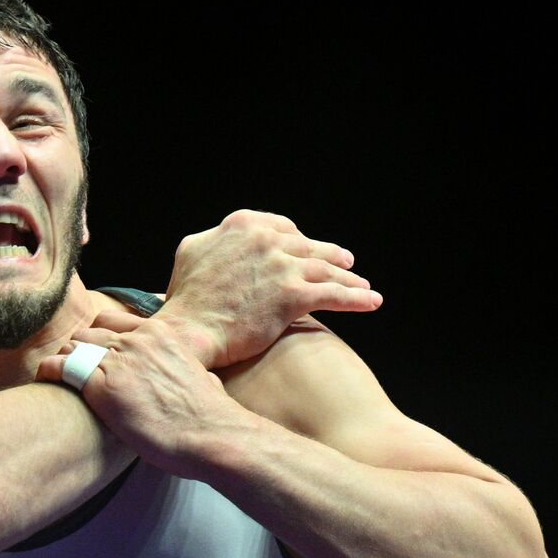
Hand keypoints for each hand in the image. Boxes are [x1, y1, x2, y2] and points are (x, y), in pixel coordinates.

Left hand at [36, 313, 248, 476]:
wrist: (208, 433)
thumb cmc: (210, 415)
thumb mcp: (205, 377)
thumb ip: (191, 371)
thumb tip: (205, 382)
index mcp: (158, 333)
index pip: (110, 321)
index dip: (98, 338)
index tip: (94, 354)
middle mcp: (134, 340)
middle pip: (88, 334)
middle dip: (79, 351)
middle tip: (74, 372)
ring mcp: (115, 361)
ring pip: (72, 348)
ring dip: (65, 362)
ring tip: (60, 379)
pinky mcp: (99, 386)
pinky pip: (60, 367)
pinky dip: (49, 370)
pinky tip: (45, 379)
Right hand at [157, 209, 379, 368]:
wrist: (188, 331)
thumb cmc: (186, 299)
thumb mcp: (191, 254)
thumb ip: (214, 241)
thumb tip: (221, 241)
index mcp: (242, 226)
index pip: (281, 227)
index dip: (297, 239)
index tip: (304, 248)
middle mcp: (266, 240)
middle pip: (308, 247)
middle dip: (329, 255)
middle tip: (345, 262)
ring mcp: (281, 266)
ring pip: (326, 268)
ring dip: (348, 277)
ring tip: (361, 284)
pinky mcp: (293, 296)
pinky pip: (334, 295)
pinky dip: (357, 298)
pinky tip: (371, 301)